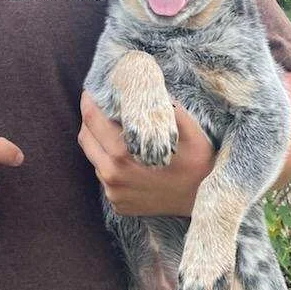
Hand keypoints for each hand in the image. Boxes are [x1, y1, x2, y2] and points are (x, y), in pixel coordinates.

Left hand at [78, 92, 214, 216]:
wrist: (205, 200)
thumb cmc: (197, 161)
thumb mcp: (186, 127)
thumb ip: (162, 105)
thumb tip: (144, 86)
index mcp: (124, 153)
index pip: (92, 119)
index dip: (89, 100)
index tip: (91, 90)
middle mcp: (113, 174)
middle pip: (86, 137)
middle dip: (90, 118)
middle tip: (101, 106)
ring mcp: (114, 192)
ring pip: (94, 157)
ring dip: (100, 141)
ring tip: (116, 130)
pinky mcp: (118, 204)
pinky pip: (104, 175)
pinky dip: (110, 162)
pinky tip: (127, 156)